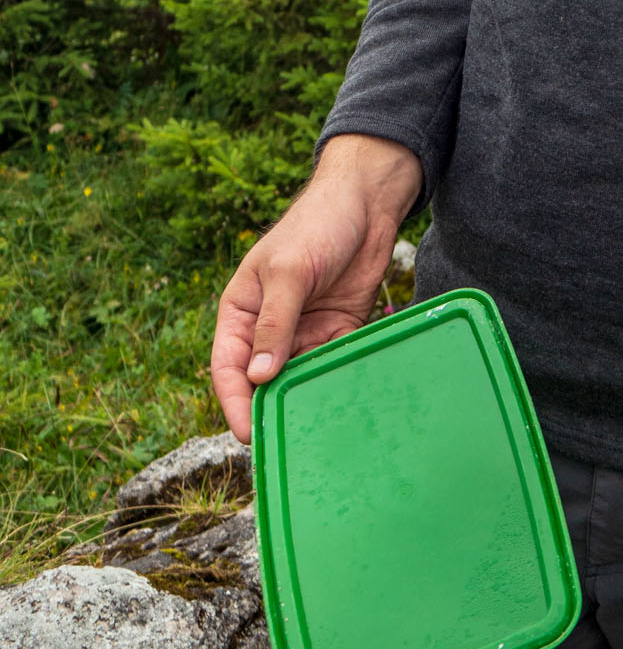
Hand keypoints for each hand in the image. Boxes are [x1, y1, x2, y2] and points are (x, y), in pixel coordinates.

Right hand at [210, 133, 423, 443]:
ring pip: (297, 379)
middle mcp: (269, 328)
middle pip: (262, 381)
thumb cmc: (316, 225)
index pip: (228, 366)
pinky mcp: (338, 331)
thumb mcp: (289, 272)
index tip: (245, 433)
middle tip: (282, 444)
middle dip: (268, 409)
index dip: (233, 401)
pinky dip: (334, 383)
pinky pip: (332, 366)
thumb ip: (274, 323)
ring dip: (304, 400)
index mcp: (241, 311)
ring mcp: (304, 332)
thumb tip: (257, 376)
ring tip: (314, 430)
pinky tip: (343, 402)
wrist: (368, 204)